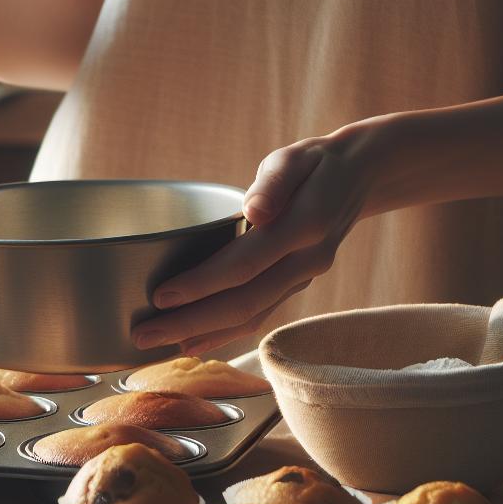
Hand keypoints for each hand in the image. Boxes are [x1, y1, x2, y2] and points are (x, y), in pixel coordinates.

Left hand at [131, 126, 384, 354]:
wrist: (359, 178)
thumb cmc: (314, 163)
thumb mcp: (294, 158)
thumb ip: (274, 183)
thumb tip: (255, 211)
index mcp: (304, 226)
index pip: (246, 263)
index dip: (203, 283)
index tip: (161, 296)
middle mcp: (306, 261)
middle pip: (245, 303)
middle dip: (191, 322)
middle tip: (142, 335)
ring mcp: (304, 278)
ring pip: (253, 317)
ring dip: (204, 335)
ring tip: (157, 346)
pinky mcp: (296, 286)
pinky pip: (260, 315)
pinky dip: (225, 333)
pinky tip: (193, 342)